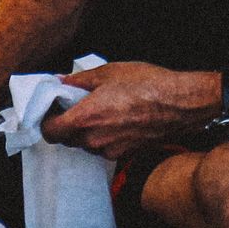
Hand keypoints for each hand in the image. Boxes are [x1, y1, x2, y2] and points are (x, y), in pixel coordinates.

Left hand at [46, 61, 220, 158]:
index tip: (52, 108)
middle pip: (65, 139)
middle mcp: (93, 139)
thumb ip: (79, 80)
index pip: (49, 131)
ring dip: (85, 130)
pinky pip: (102, 147)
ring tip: (103, 110)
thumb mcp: (111, 72)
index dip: (46, 120)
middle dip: (66, 123)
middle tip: (77, 104)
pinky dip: (103, 136)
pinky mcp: (123, 155)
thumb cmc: (149, 85)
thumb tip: (60, 81)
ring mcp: (108, 150)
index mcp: (85, 118)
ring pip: (84, 144)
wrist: (182, 104)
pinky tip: (118, 119)